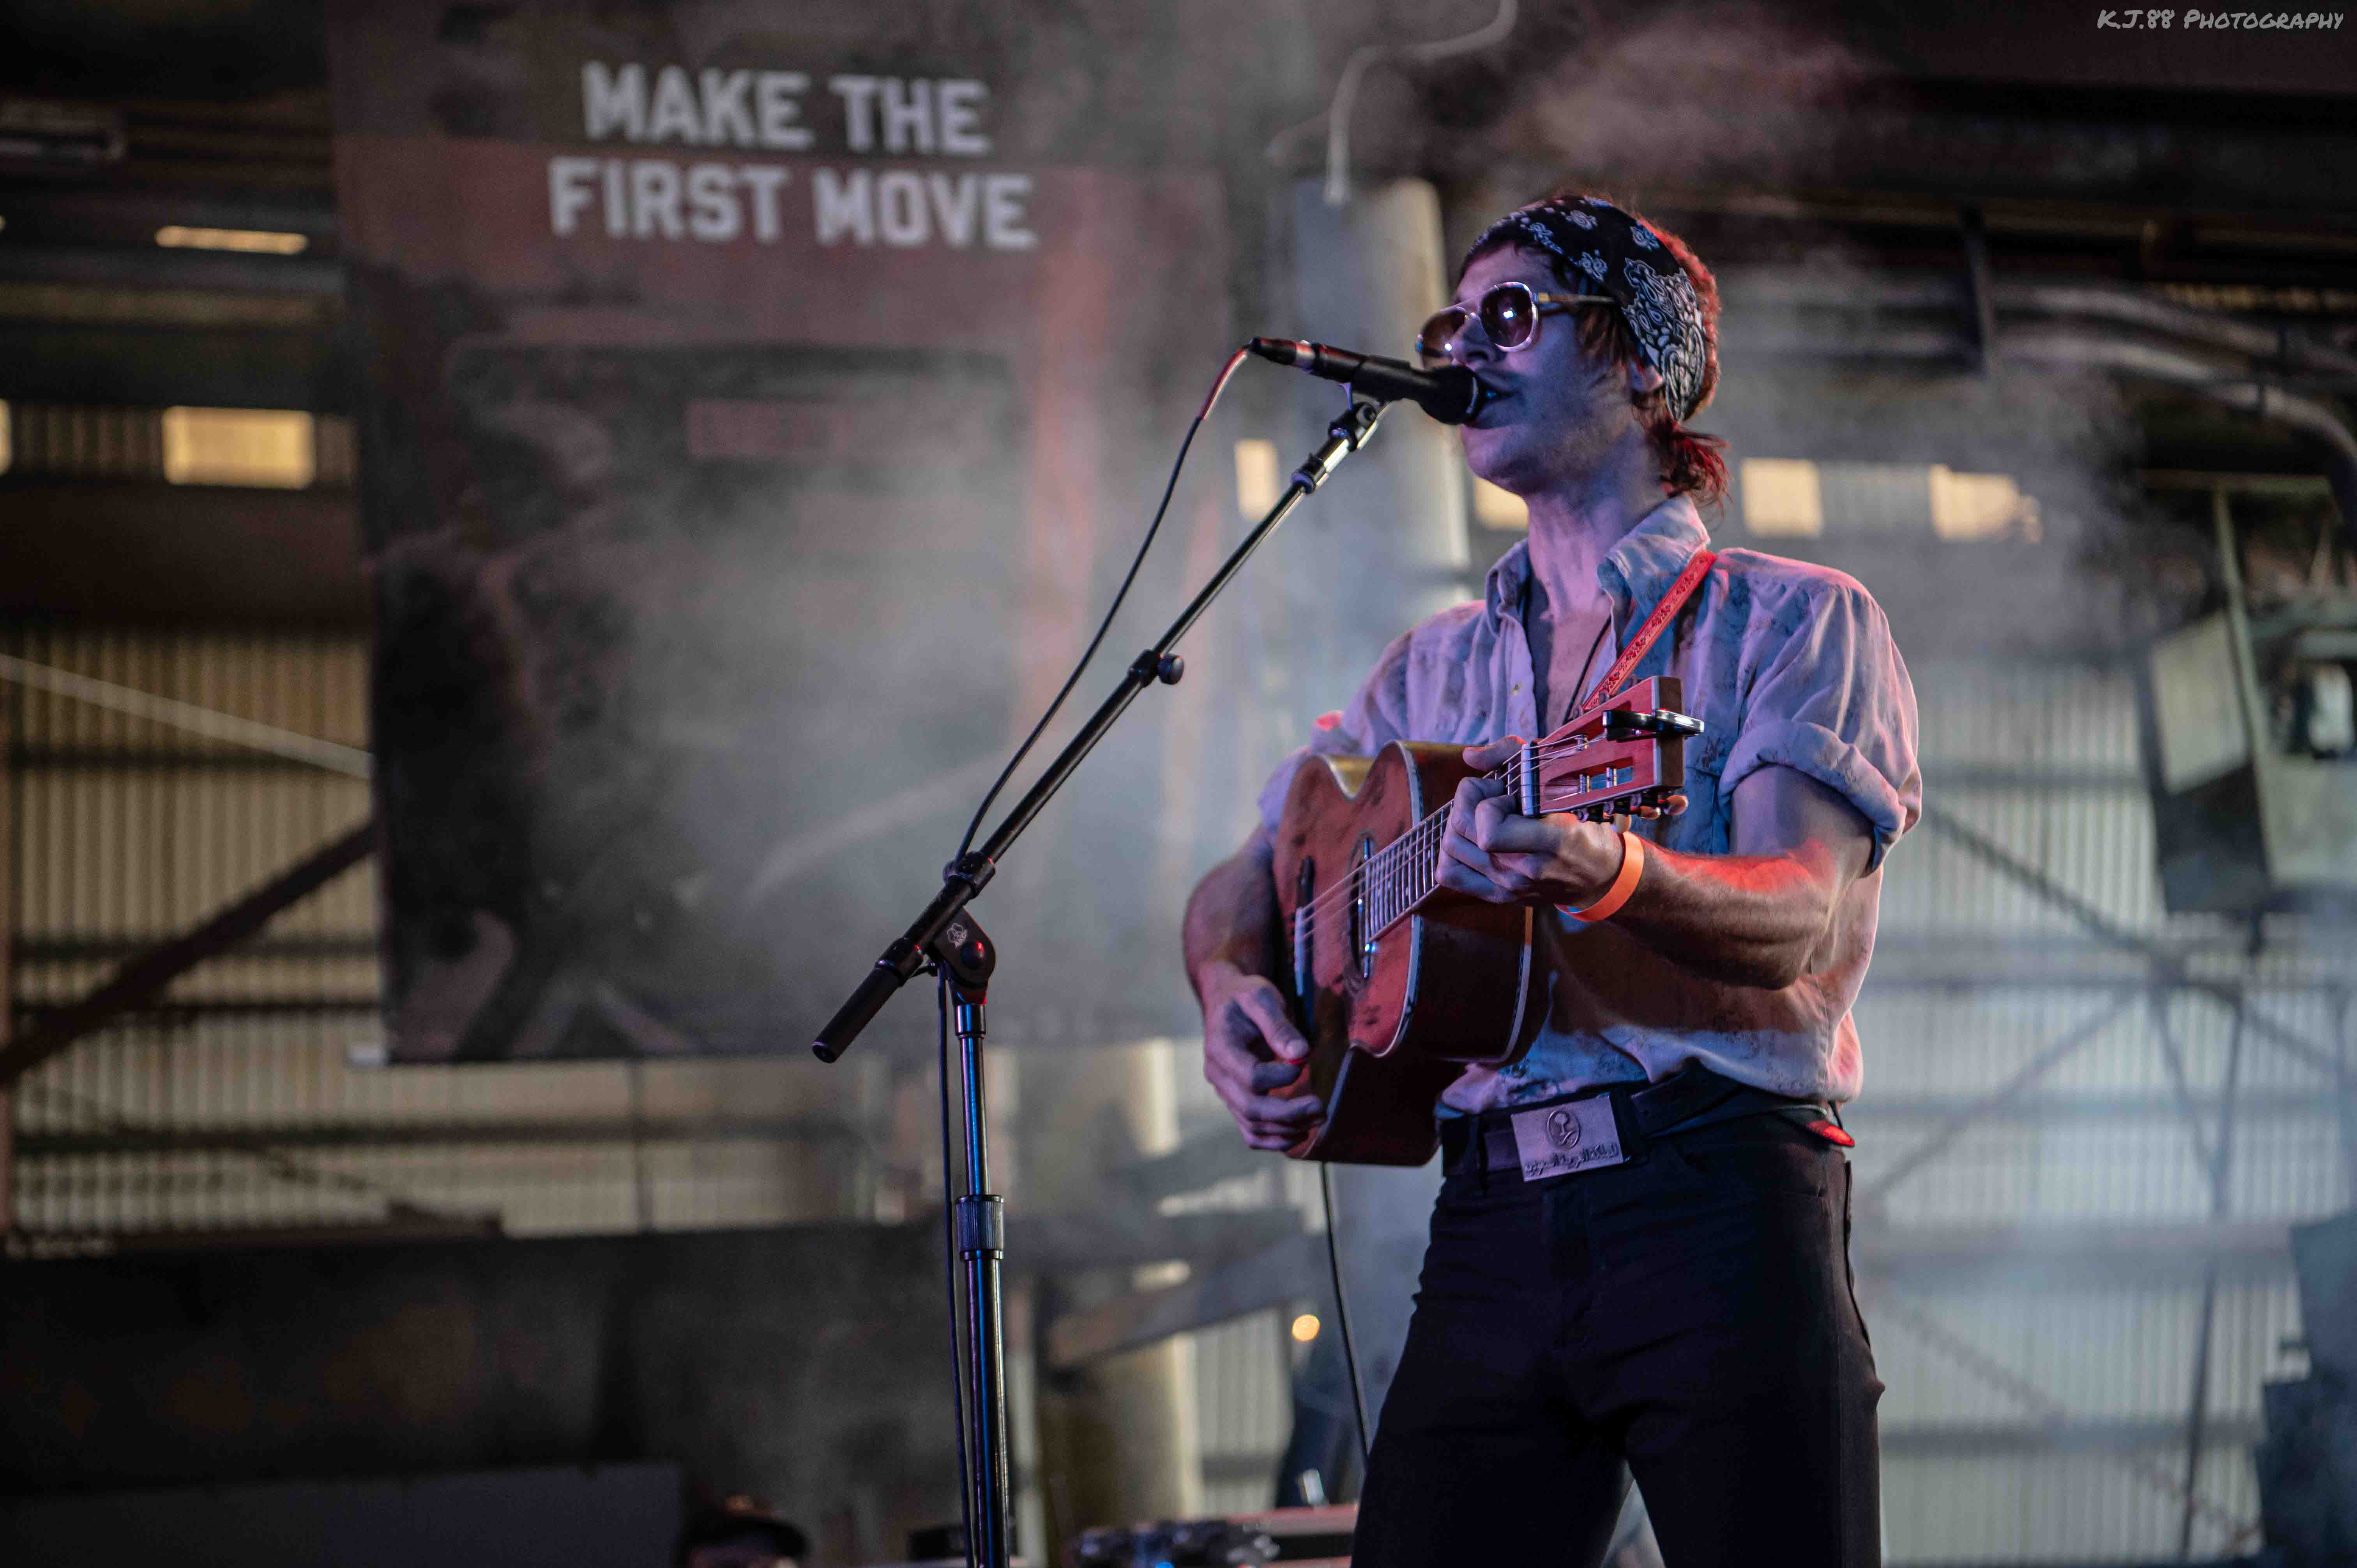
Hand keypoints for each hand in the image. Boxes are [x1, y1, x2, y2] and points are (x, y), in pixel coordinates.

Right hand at [1196, 960, 1321, 1150]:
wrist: (1226, 1000)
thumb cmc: (1246, 996)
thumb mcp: (1262, 997)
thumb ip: (1278, 1026)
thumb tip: (1301, 1054)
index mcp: (1220, 1048)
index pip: (1250, 1077)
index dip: (1280, 1077)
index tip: (1303, 1063)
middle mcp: (1218, 1075)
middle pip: (1251, 1109)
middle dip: (1289, 1114)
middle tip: (1321, 1108)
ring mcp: (1225, 1091)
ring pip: (1252, 1125)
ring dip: (1287, 1129)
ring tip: (1319, 1119)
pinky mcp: (1235, 1100)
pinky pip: (1251, 1131)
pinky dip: (1275, 1139)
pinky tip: (1300, 1133)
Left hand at [1435, 737, 1626, 907]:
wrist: (1597, 873)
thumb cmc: (1582, 818)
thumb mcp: (1561, 776)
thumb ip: (1512, 755)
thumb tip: (1469, 756)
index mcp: (1549, 842)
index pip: (1489, 830)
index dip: (1487, 803)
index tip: (1506, 794)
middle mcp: (1524, 870)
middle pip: (1460, 831)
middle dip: (1467, 802)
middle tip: (1491, 796)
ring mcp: (1508, 886)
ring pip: (1450, 847)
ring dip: (1459, 822)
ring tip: (1484, 815)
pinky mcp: (1497, 895)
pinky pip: (1449, 873)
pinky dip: (1450, 851)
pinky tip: (1470, 837)